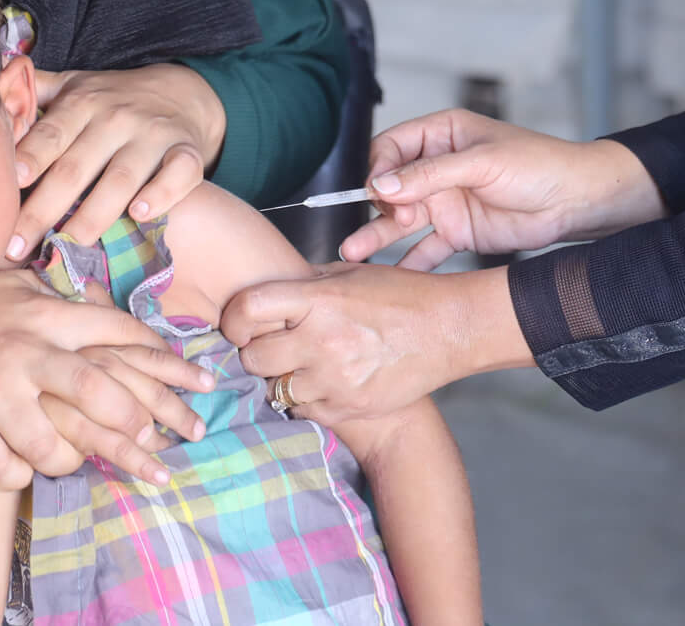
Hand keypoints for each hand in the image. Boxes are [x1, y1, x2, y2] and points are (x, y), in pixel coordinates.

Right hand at [0, 268, 216, 489]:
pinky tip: (23, 471)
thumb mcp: (20, 285)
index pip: (118, 333)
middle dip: (134, 423)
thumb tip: (112, 304)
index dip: (165, 359)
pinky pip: (0, 467)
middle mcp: (24, 352)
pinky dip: (16, 475)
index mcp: (45, 315)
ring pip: (49, 444)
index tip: (199, 382)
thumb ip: (64, 297)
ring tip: (82, 462)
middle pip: (95, 390)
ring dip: (70, 460)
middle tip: (158, 447)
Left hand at [10, 64, 226, 253]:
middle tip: (16, 247)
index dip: (28, 159)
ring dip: (96, 213)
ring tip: (71, 244)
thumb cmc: (112, 98)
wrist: (182, 91)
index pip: (50, 134)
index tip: (5, 188)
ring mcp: (153, 135)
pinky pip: (180, 173)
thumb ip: (32, 91)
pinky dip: (162, 194)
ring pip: (122, 177)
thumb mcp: (73, 85)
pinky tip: (140, 214)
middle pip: (76, 167)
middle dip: (43, 208)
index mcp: (82, 103)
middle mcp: (116, 118)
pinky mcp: (187, 151)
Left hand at [221, 264, 526, 425]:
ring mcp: (335, 378)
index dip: (234, 319)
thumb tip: (267, 294)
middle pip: (254, 357)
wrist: (450, 330)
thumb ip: (306, 284)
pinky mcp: (347, 407)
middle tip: (275, 346)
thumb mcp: (352, 274)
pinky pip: (304, 410)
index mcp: (319, 299)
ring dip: (285, 378)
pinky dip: (309, 398)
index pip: (248, 309)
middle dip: (258, 352)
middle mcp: (322, 340)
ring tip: (309, 363)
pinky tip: (328, 380)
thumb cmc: (403, 296)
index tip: (238, 324)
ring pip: (276, 389)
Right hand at [340, 109, 663, 269]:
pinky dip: (410, 263)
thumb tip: (383, 185)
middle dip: (373, 207)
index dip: (380, 169)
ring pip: (402, 220)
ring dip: (378, 237)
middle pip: (392, 187)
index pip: (393, 147)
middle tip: (365, 229)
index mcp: (442, 135)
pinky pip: (426, 250)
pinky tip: (392, 280)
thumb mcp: (482, 162)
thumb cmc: (538, 165)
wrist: (576, 201)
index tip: (377, 191)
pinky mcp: (458, 233)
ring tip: (352, 255)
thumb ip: (431, 174)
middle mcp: (438, 168)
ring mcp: (446, 202)